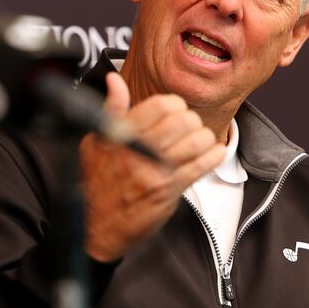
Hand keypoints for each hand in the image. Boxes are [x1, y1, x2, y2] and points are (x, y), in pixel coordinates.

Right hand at [80, 72, 225, 262]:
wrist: (97, 227)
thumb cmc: (97, 184)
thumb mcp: (95, 141)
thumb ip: (111, 108)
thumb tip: (114, 80)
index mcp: (120, 133)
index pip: (160, 105)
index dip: (173, 104)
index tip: (174, 109)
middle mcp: (139, 150)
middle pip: (182, 120)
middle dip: (190, 120)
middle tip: (187, 126)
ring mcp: (155, 171)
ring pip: (196, 140)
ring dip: (203, 138)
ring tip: (198, 140)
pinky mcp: (169, 190)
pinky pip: (201, 166)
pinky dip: (213, 156)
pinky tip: (213, 152)